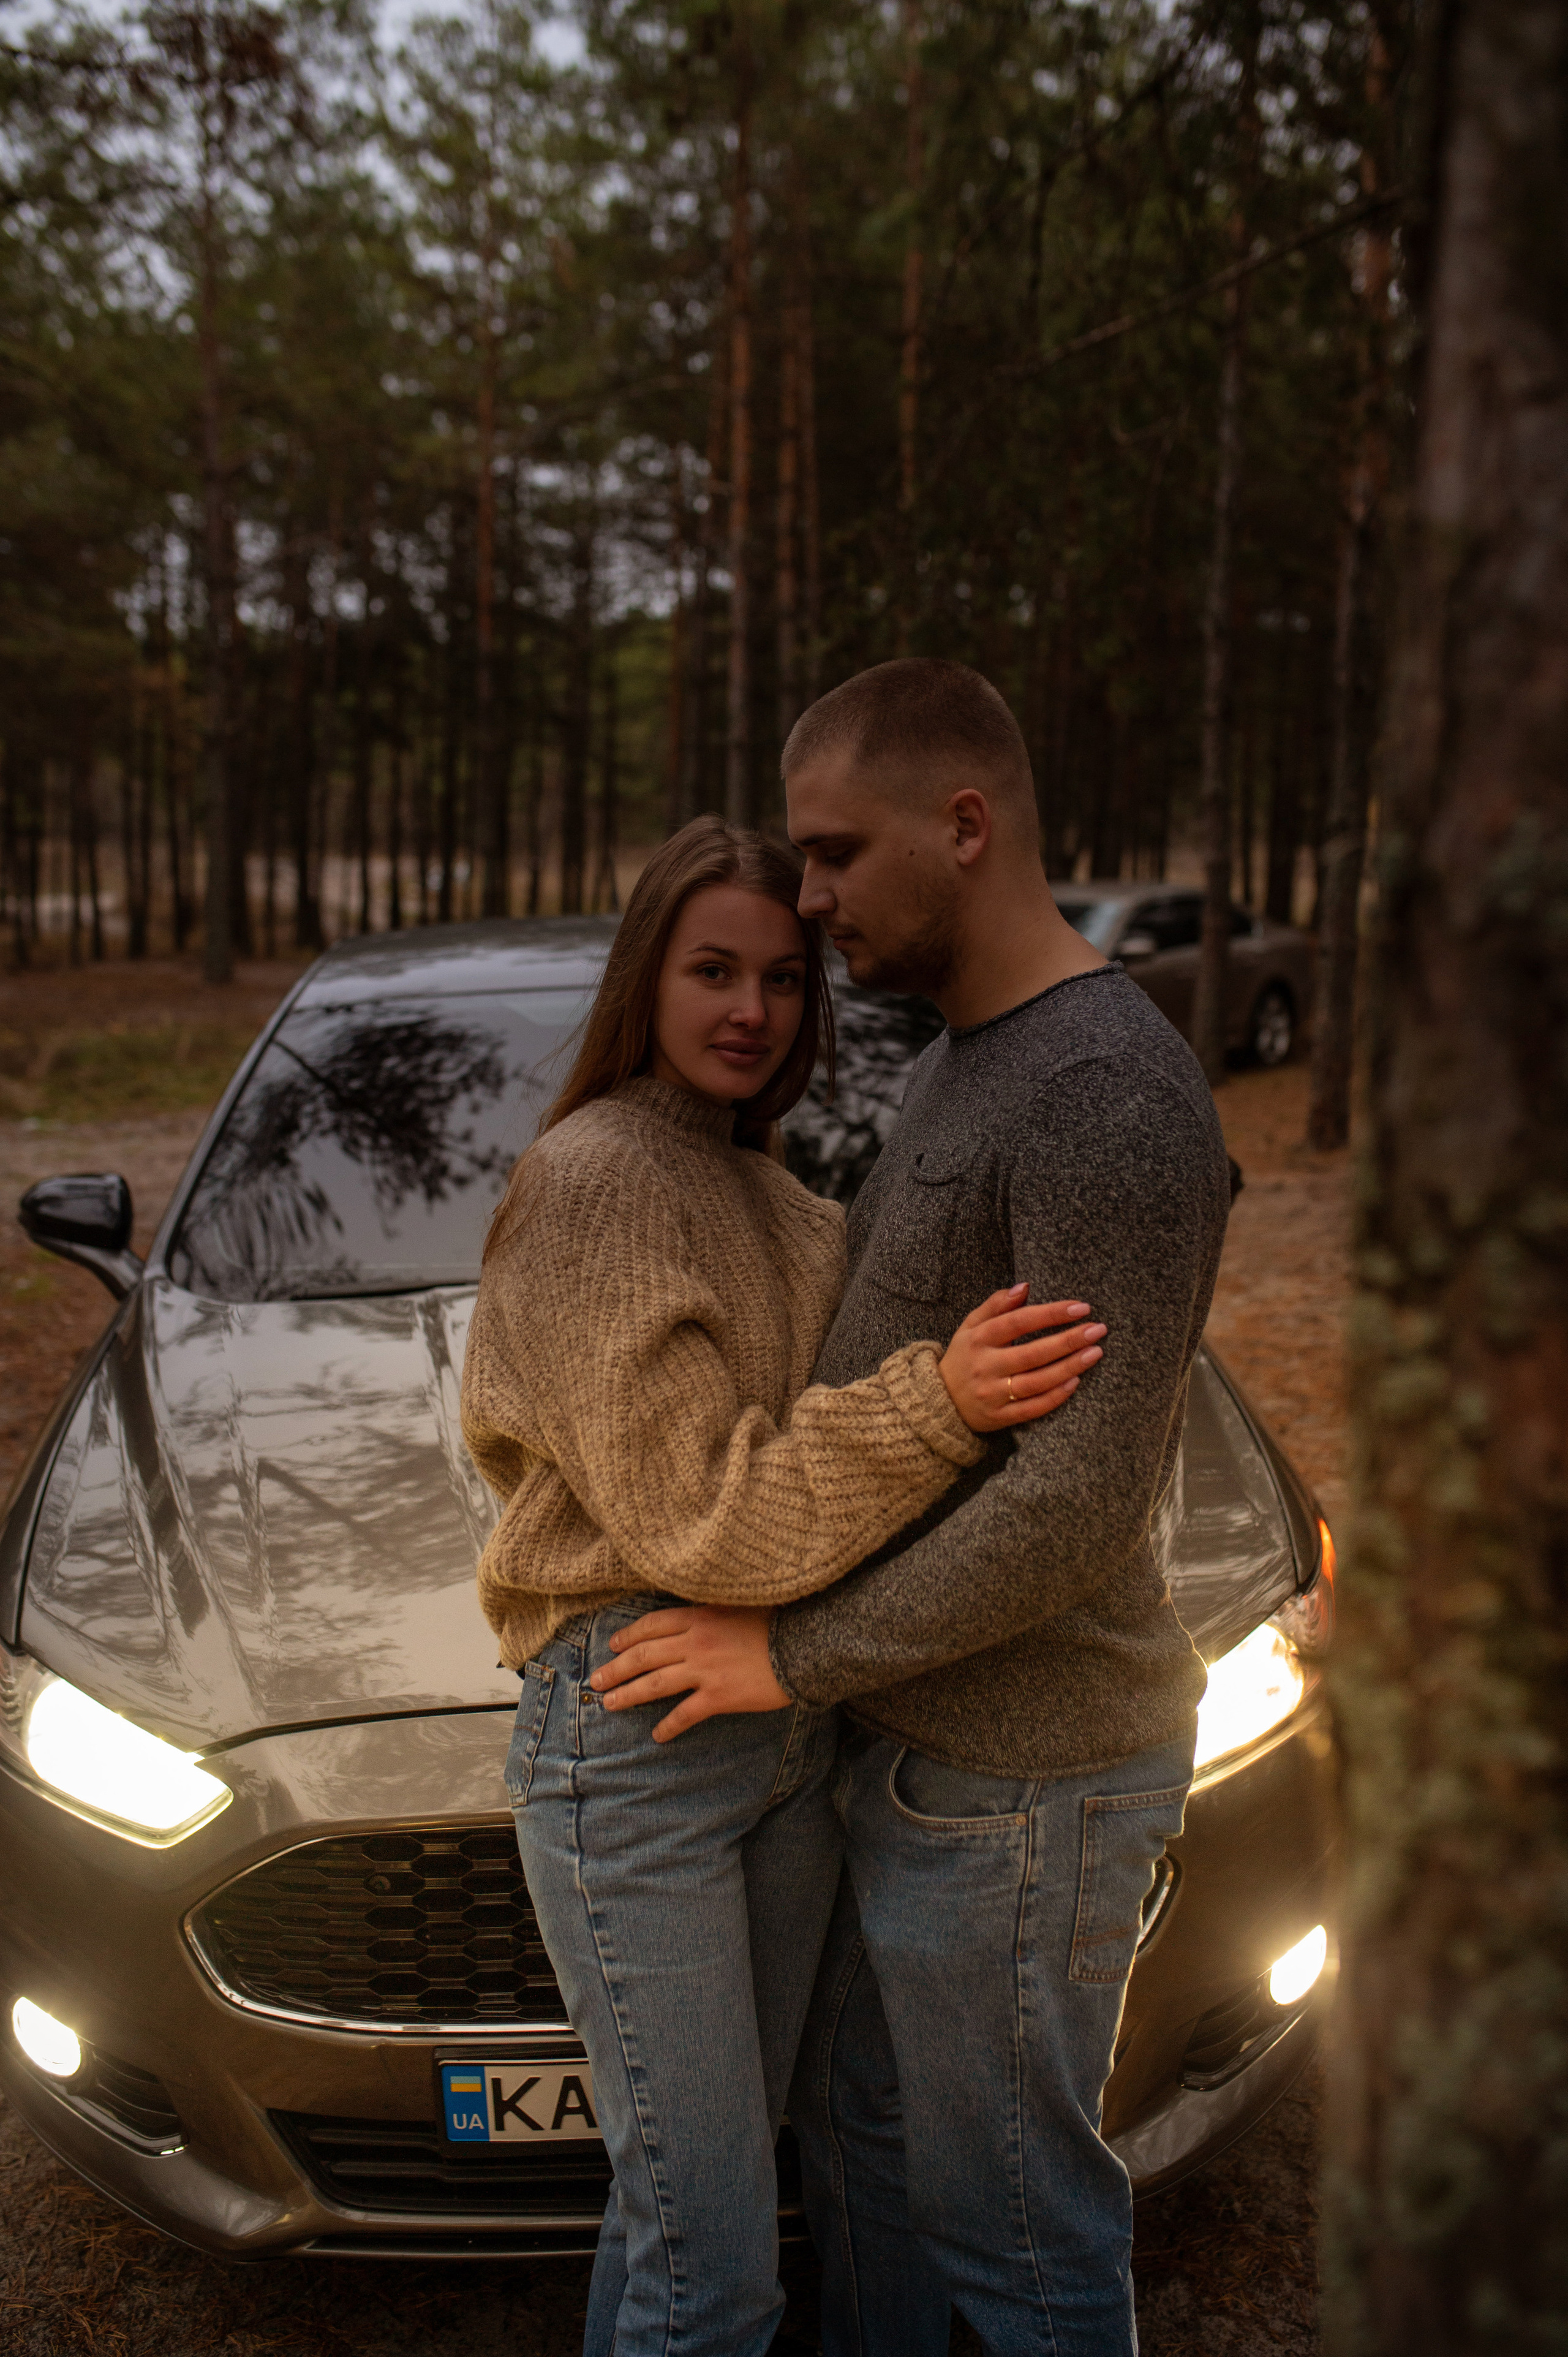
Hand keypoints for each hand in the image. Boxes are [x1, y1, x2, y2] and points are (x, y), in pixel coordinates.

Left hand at [588, 1604, 786, 1741]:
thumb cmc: (777, 1622)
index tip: (613, 1645)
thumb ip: (711, 1612)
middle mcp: (695, 1642)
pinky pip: (685, 1714)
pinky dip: (669, 1726)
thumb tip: (693, 1619)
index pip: (652, 1625)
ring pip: (654, 1684)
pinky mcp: (719, 1696)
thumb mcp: (739, 1604)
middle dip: (616, 1669)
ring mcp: (705, 1670)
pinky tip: (658, 1735)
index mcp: (699, 1616)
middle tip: (596, 1681)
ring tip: (610, 1705)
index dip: (629, 1636)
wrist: (804, 1644)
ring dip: (628, 1695)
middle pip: (644, 1656)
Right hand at [938, 1286, 1105, 1432]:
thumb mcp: (970, 1326)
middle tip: (1098, 1329)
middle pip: (1033, 1352)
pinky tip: (1075, 1382)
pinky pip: (1032, 1408)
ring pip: (1037, 1381)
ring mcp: (993, 1394)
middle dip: (1068, 1340)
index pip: (1018, 1322)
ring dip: (1069, 1367)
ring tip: (1095, 1353)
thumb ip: (996, 1305)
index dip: (1051, 1314)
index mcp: (978, 1339)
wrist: (938, 1402)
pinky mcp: (999, 1417)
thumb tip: (1024, 1287)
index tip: (1080, 1307)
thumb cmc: (963, 1357)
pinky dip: (1055, 1396)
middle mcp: (985, 1366)